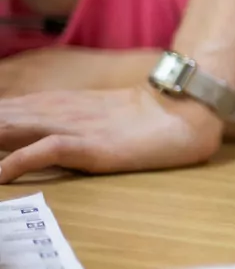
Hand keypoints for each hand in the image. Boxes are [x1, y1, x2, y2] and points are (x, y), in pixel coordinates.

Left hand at [0, 86, 223, 183]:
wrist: (182, 110)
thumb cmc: (140, 120)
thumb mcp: (88, 119)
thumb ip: (54, 127)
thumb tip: (23, 147)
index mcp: (47, 107)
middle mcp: (50, 112)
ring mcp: (69, 126)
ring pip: (6, 130)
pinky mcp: (89, 144)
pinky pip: (44, 150)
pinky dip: (15, 162)